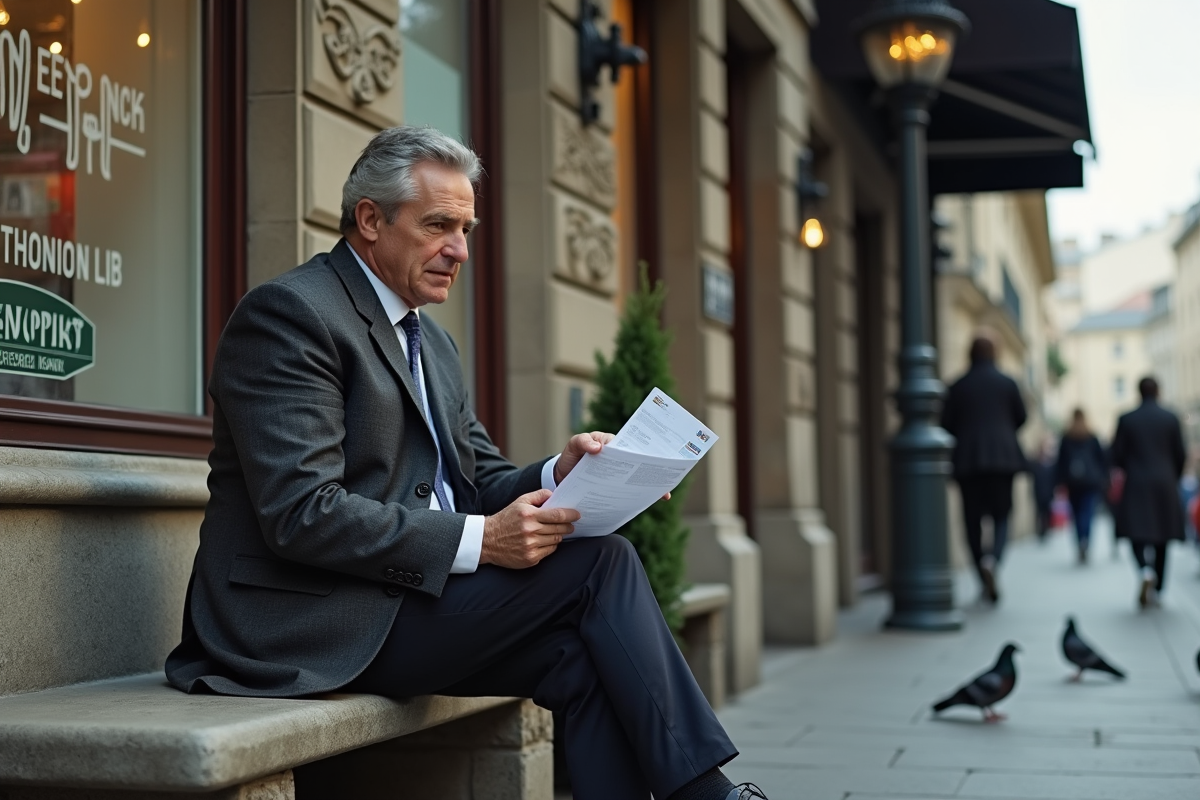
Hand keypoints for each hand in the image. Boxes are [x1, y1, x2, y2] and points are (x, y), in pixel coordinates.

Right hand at [480, 489, 580, 568]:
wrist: (487, 540)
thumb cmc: (506, 519)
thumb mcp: (520, 501)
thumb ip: (538, 495)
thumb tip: (555, 494)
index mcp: (528, 515)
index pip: (557, 515)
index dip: (570, 515)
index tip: (577, 515)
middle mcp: (530, 531)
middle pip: (559, 529)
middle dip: (568, 526)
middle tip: (570, 524)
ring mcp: (530, 546)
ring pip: (556, 540)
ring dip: (558, 535)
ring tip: (555, 531)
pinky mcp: (530, 558)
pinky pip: (549, 551)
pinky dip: (550, 545)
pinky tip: (544, 541)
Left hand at [553, 431, 671, 500]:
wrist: (563, 476)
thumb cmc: (571, 456)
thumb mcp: (574, 445)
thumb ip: (583, 442)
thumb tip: (598, 448)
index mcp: (612, 444)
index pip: (629, 445)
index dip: (641, 452)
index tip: (651, 458)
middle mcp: (619, 457)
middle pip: (638, 462)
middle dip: (651, 468)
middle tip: (662, 475)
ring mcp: (619, 473)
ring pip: (638, 476)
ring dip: (650, 483)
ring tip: (663, 491)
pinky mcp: (616, 486)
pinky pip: (631, 489)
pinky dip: (642, 495)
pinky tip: (653, 501)